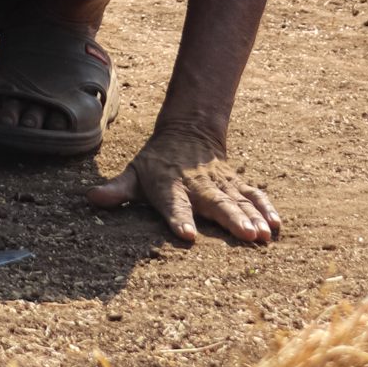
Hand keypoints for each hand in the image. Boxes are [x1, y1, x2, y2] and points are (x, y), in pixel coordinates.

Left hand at [88, 122, 280, 245]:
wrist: (189, 131)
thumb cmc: (156, 163)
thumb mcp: (134, 173)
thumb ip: (117, 189)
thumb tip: (92, 197)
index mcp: (170, 186)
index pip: (174, 205)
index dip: (179, 219)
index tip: (187, 235)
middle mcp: (198, 186)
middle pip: (215, 204)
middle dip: (231, 220)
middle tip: (245, 235)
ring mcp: (220, 184)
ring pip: (239, 201)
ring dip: (252, 217)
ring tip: (262, 235)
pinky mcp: (236, 184)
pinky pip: (254, 195)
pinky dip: (266, 208)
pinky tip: (276, 226)